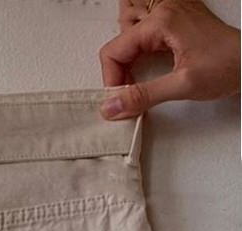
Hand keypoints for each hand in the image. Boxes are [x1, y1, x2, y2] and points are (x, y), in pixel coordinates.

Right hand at [99, 0, 239, 118]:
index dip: (111, 80)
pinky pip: (142, 43)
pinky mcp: (173, 27)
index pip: (114, 51)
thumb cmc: (229, 64)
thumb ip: (142, 96)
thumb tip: (111, 106)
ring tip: (135, 88)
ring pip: (128, 44)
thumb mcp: (182, 85)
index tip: (118, 100)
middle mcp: (163, 14)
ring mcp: (168, 18)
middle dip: (118, 75)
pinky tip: (145, 78)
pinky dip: (138, 63)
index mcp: (161, 21)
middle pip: (119, 46)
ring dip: (126, 69)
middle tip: (126, 98)